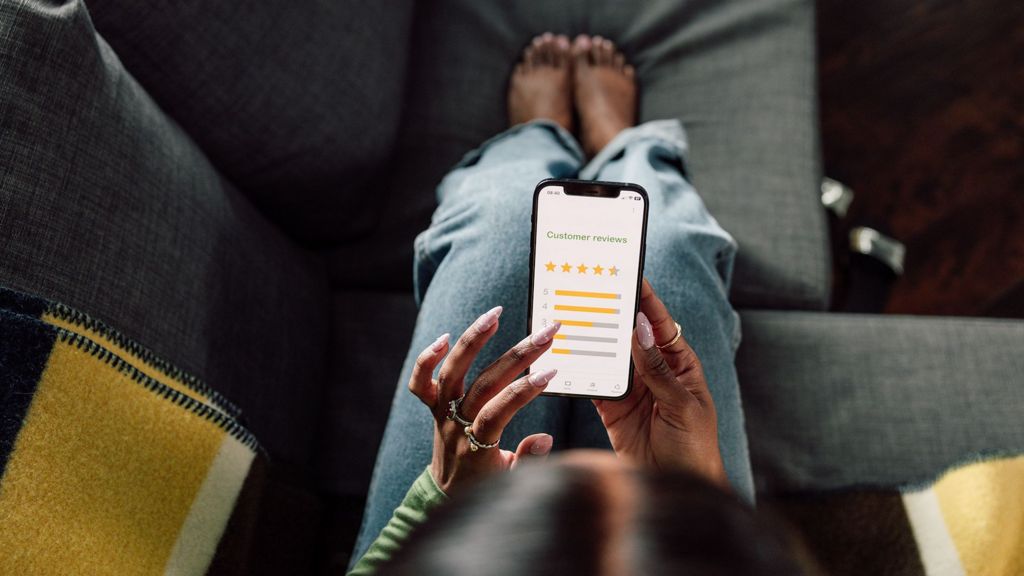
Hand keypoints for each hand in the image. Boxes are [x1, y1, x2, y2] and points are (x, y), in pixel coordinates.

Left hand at [408, 306, 560, 493]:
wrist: (444, 495)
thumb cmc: (484, 484)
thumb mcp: (510, 481)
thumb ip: (528, 460)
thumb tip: (544, 438)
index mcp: (477, 448)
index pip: (498, 412)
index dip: (523, 392)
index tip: (551, 372)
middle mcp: (455, 427)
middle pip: (483, 385)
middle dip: (518, 356)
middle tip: (545, 333)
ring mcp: (440, 414)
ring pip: (451, 373)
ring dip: (473, 340)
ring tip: (496, 314)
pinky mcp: (431, 407)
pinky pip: (421, 382)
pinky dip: (428, 359)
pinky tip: (447, 337)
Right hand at [593, 280, 727, 487]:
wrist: (676, 487)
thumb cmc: (694, 447)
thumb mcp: (682, 406)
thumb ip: (658, 370)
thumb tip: (640, 330)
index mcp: (679, 365)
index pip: (660, 326)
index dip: (647, 301)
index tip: (632, 276)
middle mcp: (653, 372)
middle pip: (630, 335)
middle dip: (614, 314)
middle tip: (594, 289)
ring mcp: (631, 390)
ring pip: (609, 355)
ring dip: (594, 339)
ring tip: (574, 315)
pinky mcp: (611, 409)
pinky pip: (593, 383)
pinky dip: (580, 370)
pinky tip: (566, 355)